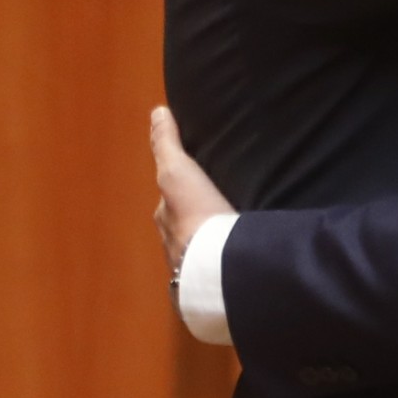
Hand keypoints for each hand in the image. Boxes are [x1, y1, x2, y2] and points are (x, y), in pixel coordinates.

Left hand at [150, 105, 228, 269]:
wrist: (215, 266)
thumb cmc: (195, 214)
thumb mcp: (178, 171)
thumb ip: (166, 144)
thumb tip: (157, 111)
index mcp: (165, 219)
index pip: (169, 201)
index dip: (180, 191)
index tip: (195, 184)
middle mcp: (174, 245)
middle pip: (184, 227)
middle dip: (198, 220)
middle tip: (219, 209)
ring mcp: (192, 269)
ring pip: (201, 250)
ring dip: (213, 243)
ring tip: (234, 236)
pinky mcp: (212, 286)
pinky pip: (218, 268)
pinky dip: (226, 262)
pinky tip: (240, 260)